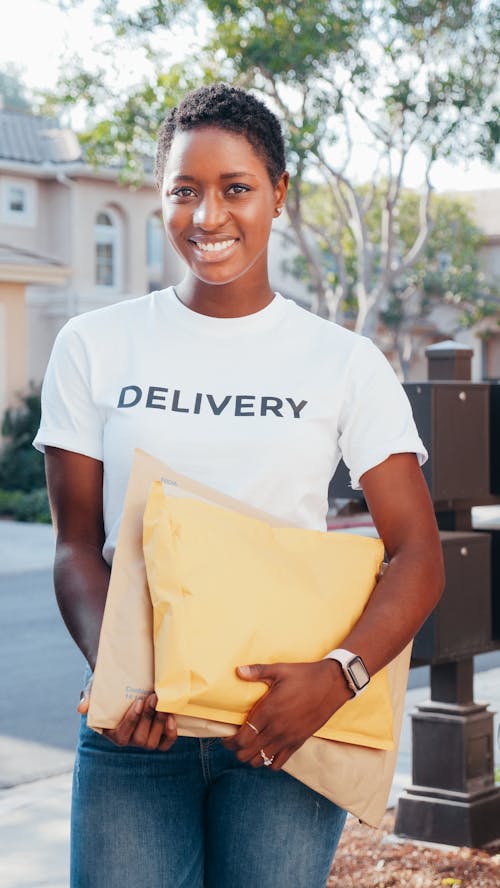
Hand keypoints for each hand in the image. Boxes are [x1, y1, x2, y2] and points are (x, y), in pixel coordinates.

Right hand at [77, 680, 176, 750]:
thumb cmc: (106, 686)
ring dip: (159, 723)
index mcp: (112, 732)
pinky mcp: (158, 734)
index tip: (138, 702)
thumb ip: (87, 697)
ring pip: (153, 742)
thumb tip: (81, 708)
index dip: (132, 721)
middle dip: (148, 718)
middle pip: (140, 739)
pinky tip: (171, 717)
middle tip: (153, 697)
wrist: (123, 679)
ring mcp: (144, 738)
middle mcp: (129, 739)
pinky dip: (170, 734)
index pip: (122, 735)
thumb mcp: (93, 688)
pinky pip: (165, 743)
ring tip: (161, 703)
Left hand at [222, 660, 351, 769]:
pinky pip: (279, 762)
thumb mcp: (280, 670)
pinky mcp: (298, 742)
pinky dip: (269, 761)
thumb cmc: (304, 676)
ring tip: (249, 747)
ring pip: (260, 760)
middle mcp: (276, 729)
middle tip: (233, 742)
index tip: (225, 737)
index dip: (229, 741)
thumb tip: (238, 671)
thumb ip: (257, 671)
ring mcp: (288, 738)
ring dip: (251, 757)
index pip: (242, 738)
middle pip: (247, 753)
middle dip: (236, 750)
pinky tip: (267, 751)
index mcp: (268, 712)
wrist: (332, 685)